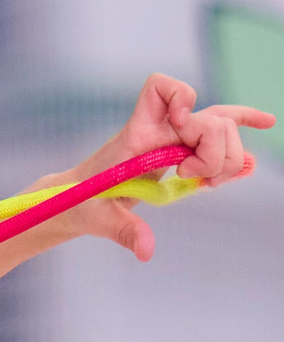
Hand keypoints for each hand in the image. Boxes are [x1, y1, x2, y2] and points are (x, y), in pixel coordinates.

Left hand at [49, 73, 272, 261]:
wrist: (76, 199)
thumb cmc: (81, 203)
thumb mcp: (100, 219)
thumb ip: (125, 231)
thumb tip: (147, 251)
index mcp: (136, 135)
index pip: (158, 89)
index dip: (180, 99)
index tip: (179, 126)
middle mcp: (159, 130)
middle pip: (210, 120)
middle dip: (215, 153)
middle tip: (193, 179)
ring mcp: (173, 138)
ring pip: (222, 127)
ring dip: (228, 157)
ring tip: (207, 182)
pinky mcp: (182, 150)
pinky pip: (219, 130)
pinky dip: (243, 124)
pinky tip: (266, 123)